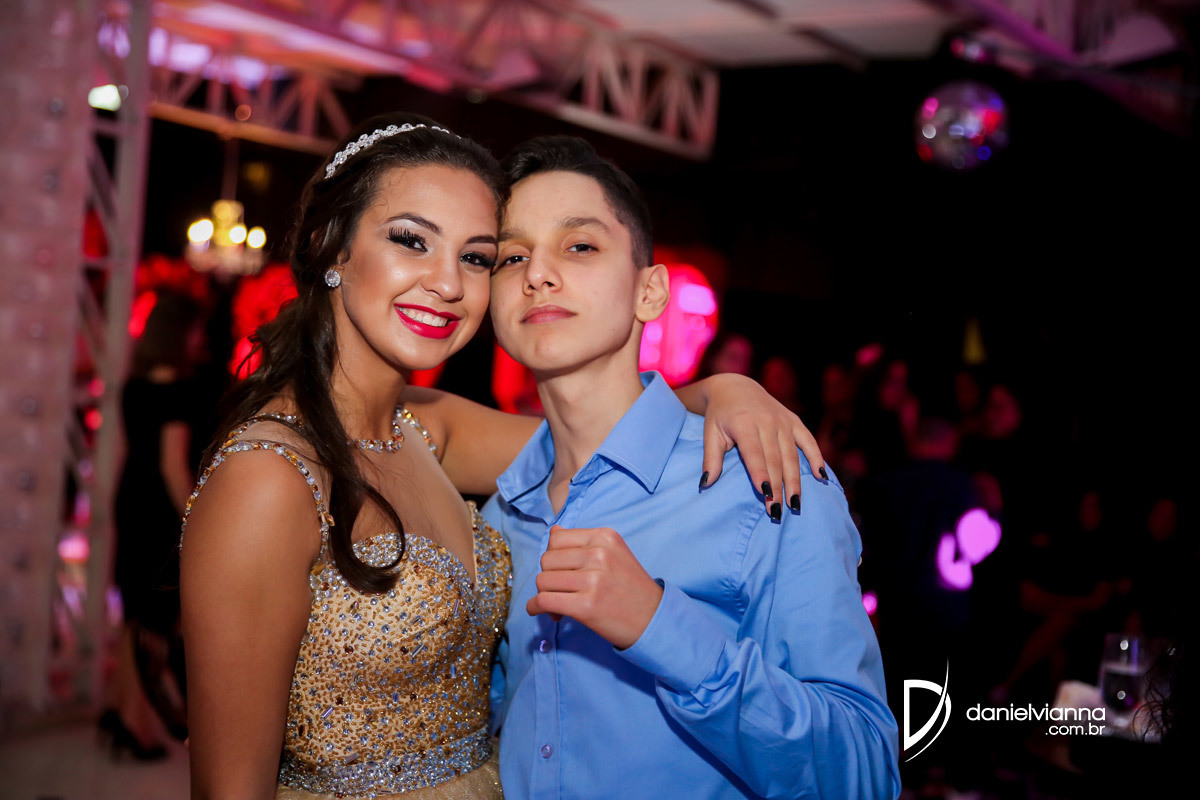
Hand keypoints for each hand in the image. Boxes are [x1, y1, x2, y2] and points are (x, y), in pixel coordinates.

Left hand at [526, 526, 662, 649]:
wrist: (654, 619)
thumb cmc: (631, 588)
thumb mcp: (614, 554)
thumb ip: (583, 544)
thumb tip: (553, 532)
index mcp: (604, 537)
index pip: (556, 538)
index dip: (553, 556)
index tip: (561, 572)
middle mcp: (599, 554)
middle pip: (547, 559)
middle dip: (547, 576)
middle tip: (559, 592)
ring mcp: (593, 579)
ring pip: (542, 580)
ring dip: (543, 594)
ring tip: (557, 605)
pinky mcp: (586, 605)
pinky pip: (544, 601)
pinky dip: (534, 607)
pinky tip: (538, 611)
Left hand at [698, 373, 825, 516]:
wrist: (736, 387)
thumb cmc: (720, 415)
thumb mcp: (710, 433)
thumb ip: (711, 459)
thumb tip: (706, 484)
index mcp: (744, 423)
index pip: (754, 453)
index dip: (760, 474)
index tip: (765, 495)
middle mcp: (766, 421)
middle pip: (775, 459)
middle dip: (777, 487)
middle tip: (777, 511)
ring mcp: (782, 421)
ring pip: (791, 455)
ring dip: (795, 481)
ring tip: (795, 504)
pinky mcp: (793, 421)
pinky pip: (808, 441)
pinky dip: (816, 458)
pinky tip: (820, 477)